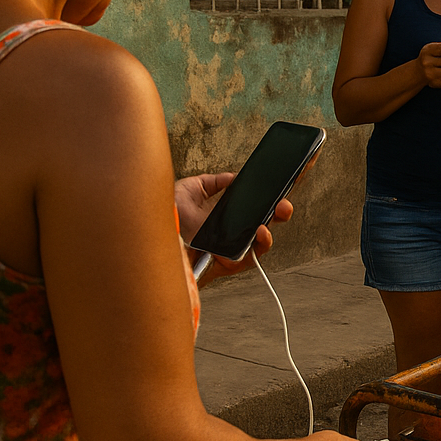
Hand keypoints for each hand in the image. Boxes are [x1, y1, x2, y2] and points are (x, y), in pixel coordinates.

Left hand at [175, 173, 294, 282]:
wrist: (154, 239)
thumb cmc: (168, 219)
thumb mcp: (189, 190)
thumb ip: (213, 182)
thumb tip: (234, 177)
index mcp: (225, 215)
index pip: (254, 206)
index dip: (271, 197)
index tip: (285, 183)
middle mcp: (232, 232)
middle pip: (266, 222)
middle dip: (281, 210)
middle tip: (286, 200)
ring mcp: (232, 249)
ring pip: (264, 241)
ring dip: (275, 224)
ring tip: (279, 211)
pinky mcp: (230, 263)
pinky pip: (252, 257)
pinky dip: (261, 243)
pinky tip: (262, 230)